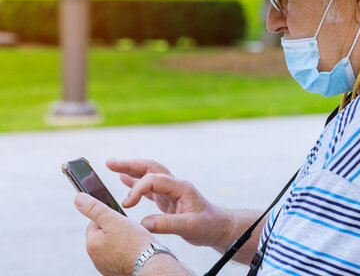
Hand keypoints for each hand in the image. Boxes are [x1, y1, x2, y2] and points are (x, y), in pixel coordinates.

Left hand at [74, 193, 156, 275]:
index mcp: (92, 243)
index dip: (110, 218)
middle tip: (130, 231)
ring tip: (134, 241)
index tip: (122, 220)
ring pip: (112, 245)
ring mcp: (105, 266)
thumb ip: (95, 208)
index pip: (95, 222)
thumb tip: (78, 198)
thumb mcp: (114, 220)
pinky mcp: (116, 271)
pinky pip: (119, 256)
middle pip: (104, 234)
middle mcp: (95, 257)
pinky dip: (126, 252)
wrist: (151, 266)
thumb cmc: (135, 243)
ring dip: (121, 241)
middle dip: (116, 229)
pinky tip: (136, 250)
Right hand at [107, 159, 232, 248]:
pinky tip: (123, 178)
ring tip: (111, 165)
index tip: (127, 204)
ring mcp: (170, 190)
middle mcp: (175, 185)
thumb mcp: (191, 227)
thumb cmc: (208, 226)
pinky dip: (135, 181)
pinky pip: (149, 186)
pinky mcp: (167, 198)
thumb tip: (143, 222)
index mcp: (180, 187)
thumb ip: (168, 224)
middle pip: (150, 168)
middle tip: (110, 163)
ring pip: (148, 174)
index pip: (154, 180)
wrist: (218, 227)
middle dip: (130, 164)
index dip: (138, 189)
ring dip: (130, 169)